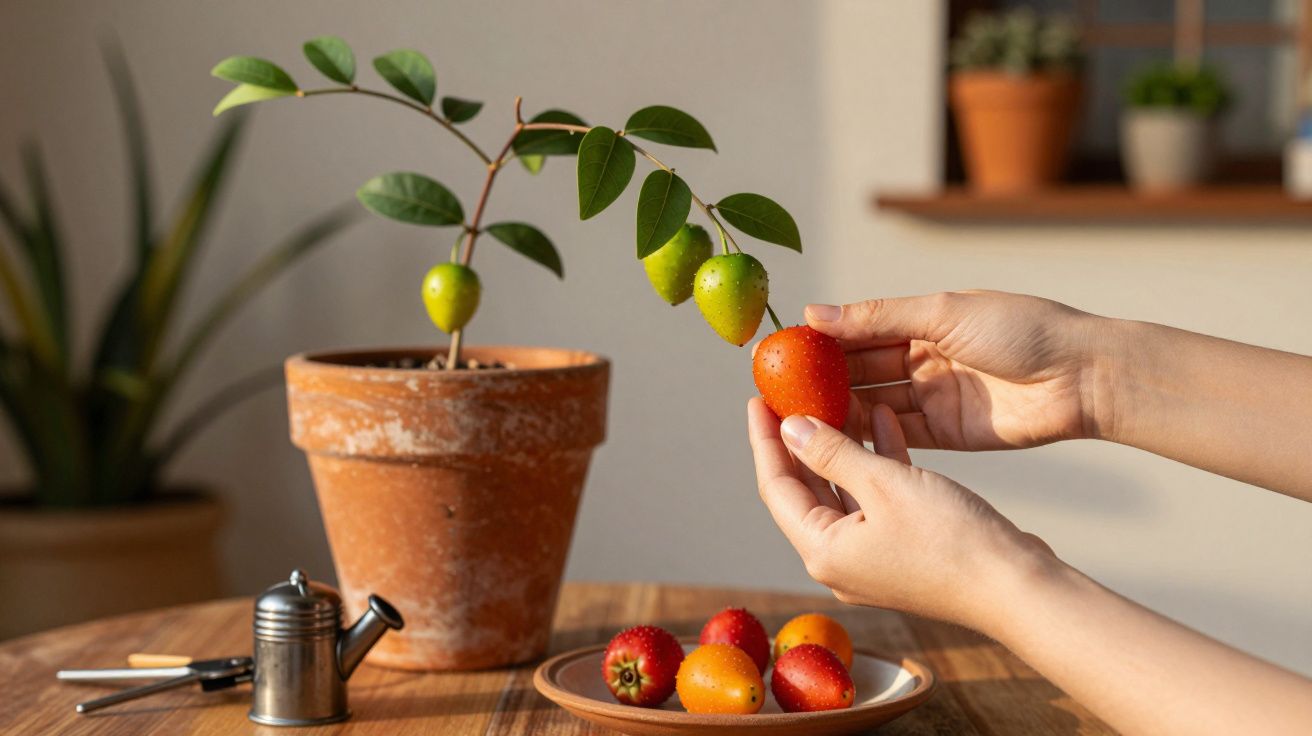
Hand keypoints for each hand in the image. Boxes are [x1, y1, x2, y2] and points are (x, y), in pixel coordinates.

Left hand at [746, 397, 1054, 628]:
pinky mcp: (901, 549)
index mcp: (821, 550)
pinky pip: (875, 498)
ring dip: (840, 444)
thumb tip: (790, 428)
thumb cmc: (953, 542)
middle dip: (797, 439)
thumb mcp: (885, 484)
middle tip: (789, 393)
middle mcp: (838, 559)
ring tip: (832, 395)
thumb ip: (833, 453)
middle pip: (804, 489)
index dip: (764, 439)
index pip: (775, 486)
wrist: (1016, 587)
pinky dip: (876, 461)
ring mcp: (870, 557)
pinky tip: (883, 419)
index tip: (757, 398)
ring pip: (842, 489)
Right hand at [805, 290, 1109, 449]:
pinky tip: (834, 436)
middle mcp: (924, 359)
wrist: (1082, 377)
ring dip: (839, 410)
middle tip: (779, 390)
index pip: (859, 331)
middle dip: (822, 379)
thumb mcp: (944, 313)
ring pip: (874, 404)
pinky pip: (898, 434)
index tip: (782, 351)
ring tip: (796, 417)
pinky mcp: (947, 433)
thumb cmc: (1023, 329)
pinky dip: (868, 435)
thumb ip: (878, 317)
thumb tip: (815, 313)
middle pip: (861, 371)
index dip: (822, 341)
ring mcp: (934, 397)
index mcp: (923, 322)